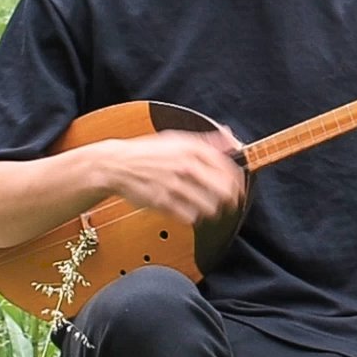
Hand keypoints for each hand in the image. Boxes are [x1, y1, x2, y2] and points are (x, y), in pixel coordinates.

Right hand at [94, 129, 244, 225]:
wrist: (117, 165)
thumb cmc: (148, 152)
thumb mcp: (178, 138)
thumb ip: (207, 140)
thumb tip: (233, 140)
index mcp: (192, 149)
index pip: (227, 168)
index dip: (238, 181)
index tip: (239, 188)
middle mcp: (185, 166)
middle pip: (223, 190)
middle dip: (231, 199)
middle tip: (231, 204)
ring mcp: (174, 185)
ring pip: (209, 206)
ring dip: (213, 210)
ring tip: (211, 209)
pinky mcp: (163, 203)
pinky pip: (189, 217)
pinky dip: (194, 217)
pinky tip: (192, 213)